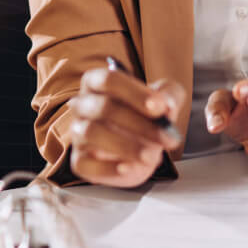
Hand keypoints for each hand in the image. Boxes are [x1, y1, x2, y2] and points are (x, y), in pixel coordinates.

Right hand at [68, 66, 184, 187]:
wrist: (142, 148)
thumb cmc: (147, 116)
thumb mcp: (165, 100)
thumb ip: (169, 96)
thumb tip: (166, 105)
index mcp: (98, 82)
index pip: (109, 80)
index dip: (135, 93)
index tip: (159, 107)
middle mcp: (82, 105)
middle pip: (104, 108)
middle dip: (139, 124)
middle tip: (166, 137)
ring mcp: (78, 133)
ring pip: (92, 134)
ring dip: (127, 146)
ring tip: (151, 156)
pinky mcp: (79, 161)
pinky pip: (87, 164)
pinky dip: (109, 168)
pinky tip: (129, 168)